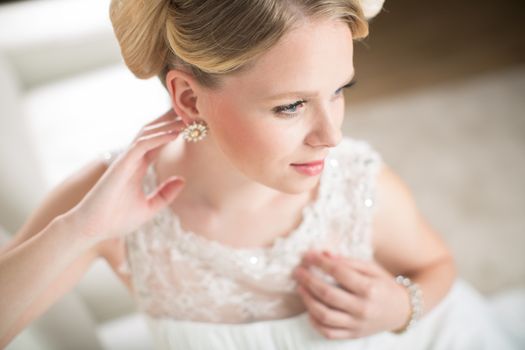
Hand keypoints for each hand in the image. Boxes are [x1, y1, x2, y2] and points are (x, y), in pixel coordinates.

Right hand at [68, 109, 185, 242]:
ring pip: (148, 133)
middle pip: (152, 132)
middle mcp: (132, 159)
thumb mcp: (149, 207)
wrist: (93, 228)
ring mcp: (126, 160)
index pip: (157, 142)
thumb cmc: (116, 219)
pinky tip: (174, 133)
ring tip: (187, 118)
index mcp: (138, 166)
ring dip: (167, 125)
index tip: (191, 125)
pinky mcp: (121, 165)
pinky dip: (159, 137)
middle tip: (191, 111)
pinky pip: (142, 145)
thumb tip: (183, 181)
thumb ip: (165, 193)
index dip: (173, 132)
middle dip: (170, 120)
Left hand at [292, 250, 410, 338]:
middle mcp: (363, 308)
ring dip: (307, 300)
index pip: (339, 272)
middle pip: (327, 294)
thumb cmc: (384, 285)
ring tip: (300, 288)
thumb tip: (324, 255)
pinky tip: (309, 309)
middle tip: (298, 271)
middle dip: (308, 280)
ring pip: (324, 315)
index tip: (308, 255)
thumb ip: (348, 262)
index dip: (320, 262)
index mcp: (369, 288)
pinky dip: (315, 322)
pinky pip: (328, 332)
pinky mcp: (353, 335)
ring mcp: (357, 324)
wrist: (402, 311)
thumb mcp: (372, 269)